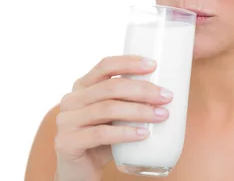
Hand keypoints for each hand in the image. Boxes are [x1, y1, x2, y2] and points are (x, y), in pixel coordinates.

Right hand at [53, 55, 172, 180]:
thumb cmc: (103, 139)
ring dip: (139, 111)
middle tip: (166, 97)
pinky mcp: (67, 142)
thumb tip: (165, 91)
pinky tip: (143, 134)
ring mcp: (66, 121)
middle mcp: (71, 99)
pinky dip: (125, 133)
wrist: (80, 171)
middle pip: (110, 87)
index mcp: (82, 86)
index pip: (105, 65)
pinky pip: (100, 134)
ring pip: (107, 109)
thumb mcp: (113, 114)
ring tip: (161, 116)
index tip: (153, 65)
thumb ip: (127, 101)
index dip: (129, 62)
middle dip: (142, 90)